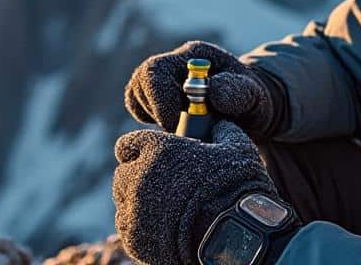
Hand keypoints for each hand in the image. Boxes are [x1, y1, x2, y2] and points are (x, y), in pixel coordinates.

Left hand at [114, 121, 277, 264]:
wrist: (231, 234)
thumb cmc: (235, 188)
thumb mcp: (236, 147)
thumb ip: (220, 130)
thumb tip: (219, 123)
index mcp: (156, 149)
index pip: (127, 145)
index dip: (139, 152)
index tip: (151, 159)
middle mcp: (137, 176)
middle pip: (123, 174)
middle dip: (138, 178)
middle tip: (162, 187)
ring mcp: (132, 208)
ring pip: (123, 201)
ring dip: (137, 202)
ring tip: (163, 209)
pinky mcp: (133, 237)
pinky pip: (126, 226)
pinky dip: (139, 226)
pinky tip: (160, 227)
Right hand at [124, 40, 279, 137]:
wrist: (250, 110)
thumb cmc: (252, 101)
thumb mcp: (253, 97)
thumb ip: (237, 92)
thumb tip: (212, 92)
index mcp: (194, 57)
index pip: (156, 70)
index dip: (160, 100)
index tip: (176, 124)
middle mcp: (174, 64)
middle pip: (141, 81)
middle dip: (154, 110)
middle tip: (176, 130)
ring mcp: (163, 81)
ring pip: (136, 96)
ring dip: (153, 118)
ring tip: (182, 128)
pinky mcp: (157, 98)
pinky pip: (139, 109)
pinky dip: (150, 122)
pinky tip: (174, 128)